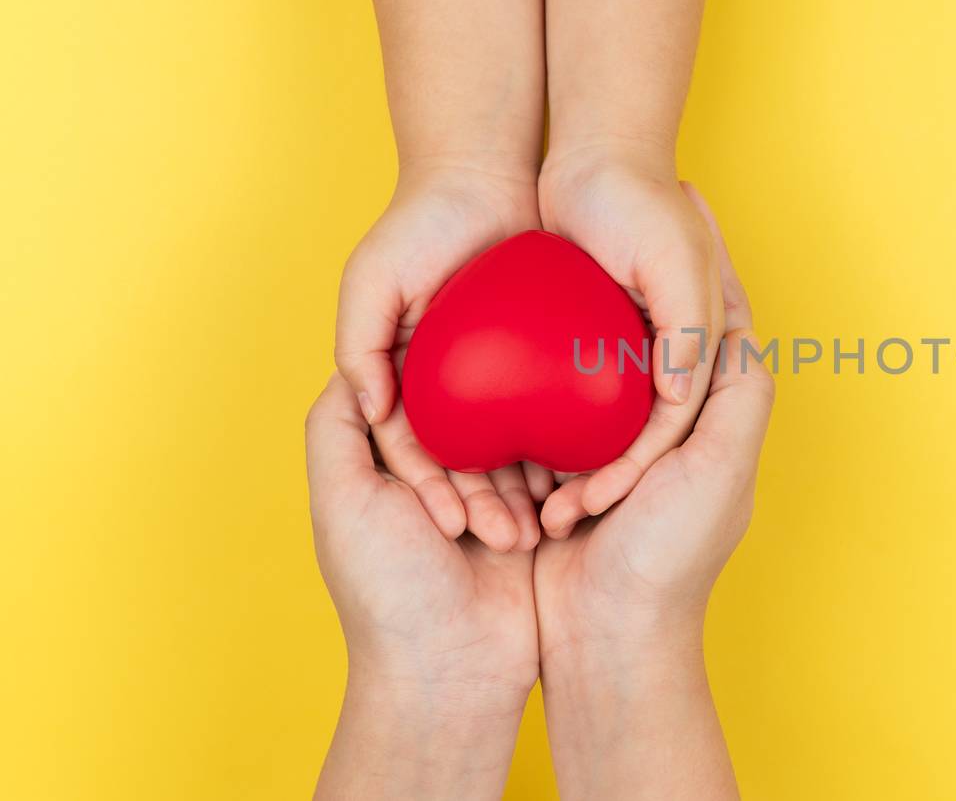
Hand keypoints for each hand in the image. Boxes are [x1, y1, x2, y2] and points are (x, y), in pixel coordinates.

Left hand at [306, 372, 537, 799]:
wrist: (454, 668)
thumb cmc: (389, 589)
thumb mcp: (341, 499)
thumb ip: (335, 424)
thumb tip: (355, 363)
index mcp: (378, 466)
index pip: (407, 403)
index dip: (419, 438)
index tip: (424, 490)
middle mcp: (428, 474)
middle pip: (464, 421)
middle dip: (469, 471)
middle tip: (457, 526)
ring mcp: (480, 494)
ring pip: (507, 447)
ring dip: (505, 494)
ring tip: (499, 539)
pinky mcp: (525, 514)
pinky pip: (544, 476)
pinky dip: (538, 504)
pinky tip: (538, 527)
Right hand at [336, 162, 550, 551]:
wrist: (483, 176)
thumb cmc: (416, 225)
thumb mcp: (371, 282)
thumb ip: (358, 343)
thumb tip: (372, 407)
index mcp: (404, 382)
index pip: (414, 455)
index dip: (432, 492)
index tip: (454, 525)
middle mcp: (450, 387)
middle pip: (467, 463)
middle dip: (488, 506)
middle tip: (516, 538)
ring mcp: (498, 375)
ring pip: (514, 447)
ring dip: (529, 488)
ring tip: (552, 520)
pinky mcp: (543, 358)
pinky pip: (556, 410)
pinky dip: (566, 442)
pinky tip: (584, 471)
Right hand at [535, 190, 769, 799]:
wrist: (606, 637)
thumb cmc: (671, 553)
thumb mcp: (719, 465)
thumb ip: (737, 393)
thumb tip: (739, 324)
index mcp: (715, 421)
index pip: (716, 324)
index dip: (704, 258)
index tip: (683, 196)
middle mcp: (669, 428)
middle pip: (650, 331)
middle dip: (632, 273)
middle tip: (607, 210)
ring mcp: (613, 447)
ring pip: (594, 359)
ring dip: (578, 314)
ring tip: (556, 246)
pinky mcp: (566, 469)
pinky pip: (550, 403)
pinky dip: (536, 370)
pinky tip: (510, 325)